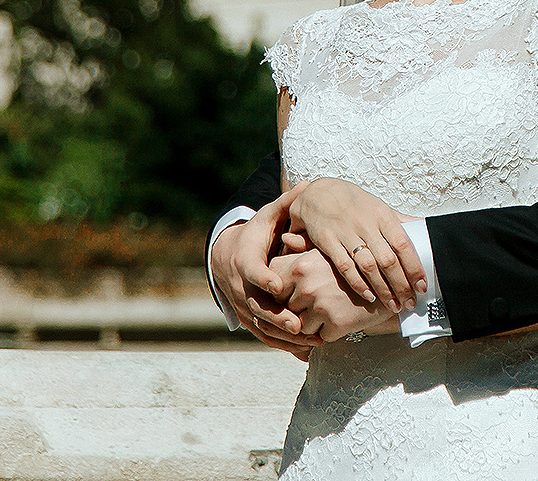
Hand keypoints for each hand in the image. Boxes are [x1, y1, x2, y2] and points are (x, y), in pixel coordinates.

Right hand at [209, 189, 320, 354]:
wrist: (227, 258)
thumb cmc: (256, 234)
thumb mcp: (268, 217)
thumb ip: (287, 204)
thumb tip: (308, 184)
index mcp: (245, 260)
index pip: (252, 271)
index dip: (263, 279)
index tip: (278, 285)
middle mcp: (240, 286)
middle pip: (256, 305)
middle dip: (277, 317)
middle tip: (298, 325)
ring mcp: (243, 306)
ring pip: (261, 326)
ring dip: (283, 336)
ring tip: (309, 342)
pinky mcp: (249, 319)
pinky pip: (265, 336)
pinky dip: (283, 345)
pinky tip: (306, 352)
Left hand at [274, 247, 396, 341]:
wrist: (394, 279)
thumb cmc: (356, 260)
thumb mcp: (330, 246)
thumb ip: (302, 245)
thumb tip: (284, 237)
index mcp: (300, 265)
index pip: (274, 285)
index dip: (280, 291)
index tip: (290, 292)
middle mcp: (307, 285)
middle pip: (284, 308)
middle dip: (296, 309)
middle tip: (314, 303)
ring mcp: (321, 306)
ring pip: (299, 326)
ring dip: (311, 323)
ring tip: (330, 310)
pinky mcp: (336, 324)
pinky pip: (318, 337)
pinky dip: (328, 332)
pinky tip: (341, 318)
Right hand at [287, 177, 425, 313]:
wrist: (318, 193)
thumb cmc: (352, 202)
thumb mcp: (378, 206)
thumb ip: (399, 221)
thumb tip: (422, 229)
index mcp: (382, 215)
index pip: (403, 245)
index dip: (414, 268)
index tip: (422, 286)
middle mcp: (366, 224)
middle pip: (388, 260)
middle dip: (401, 285)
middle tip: (410, 303)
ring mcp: (347, 233)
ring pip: (369, 266)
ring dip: (383, 289)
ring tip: (393, 305)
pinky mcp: (329, 242)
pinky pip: (346, 267)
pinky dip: (358, 284)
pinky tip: (369, 296)